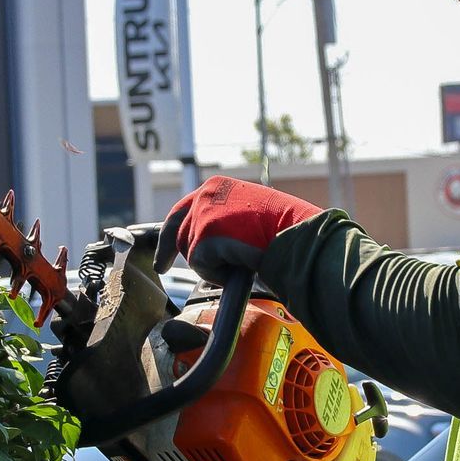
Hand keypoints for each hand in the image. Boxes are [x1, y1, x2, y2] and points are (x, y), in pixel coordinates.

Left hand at [156, 176, 322, 278]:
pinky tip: (240, 266)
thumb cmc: (284, 230)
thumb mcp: (249, 215)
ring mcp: (204, 213)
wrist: (297, 235)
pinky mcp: (205, 235)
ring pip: (191, 252)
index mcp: (218, 186)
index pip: (182, 210)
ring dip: (211, 264)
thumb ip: (224, 221)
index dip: (168, 234)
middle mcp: (207, 194)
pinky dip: (218, 274)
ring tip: (239, 262)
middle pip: (178, 232)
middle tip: (162, 268)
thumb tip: (208, 243)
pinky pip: (201, 266)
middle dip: (172, 252)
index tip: (162, 255)